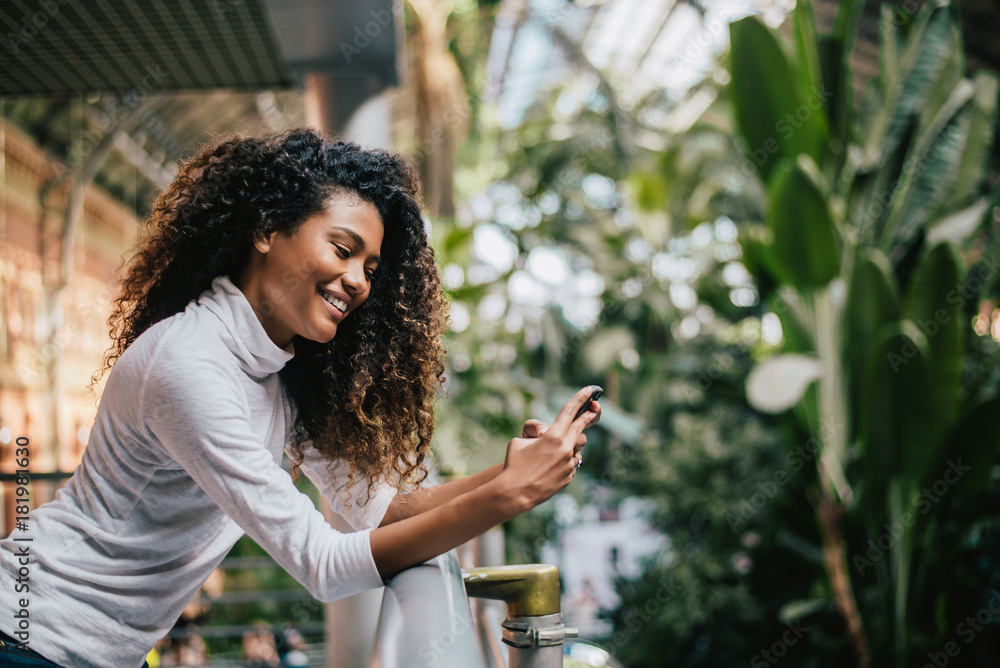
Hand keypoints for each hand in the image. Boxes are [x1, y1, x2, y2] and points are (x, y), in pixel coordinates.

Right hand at [500, 386, 601, 511]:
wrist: (514, 493)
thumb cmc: (513, 463)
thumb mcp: (519, 441)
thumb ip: (537, 433)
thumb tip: (548, 435)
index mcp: (553, 436)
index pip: (570, 411)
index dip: (581, 398)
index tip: (591, 389)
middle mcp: (565, 448)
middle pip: (581, 426)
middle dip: (589, 414)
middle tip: (595, 407)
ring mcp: (569, 464)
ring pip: (577, 447)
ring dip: (570, 443)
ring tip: (554, 449)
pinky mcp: (569, 477)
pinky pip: (571, 463)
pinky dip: (564, 461)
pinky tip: (549, 467)